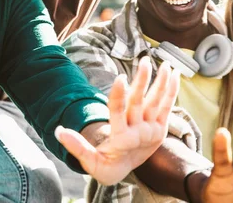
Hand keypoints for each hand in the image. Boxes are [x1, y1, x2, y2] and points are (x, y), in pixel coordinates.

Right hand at [55, 57, 179, 184]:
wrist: (124, 172)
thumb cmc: (103, 164)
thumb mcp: (89, 159)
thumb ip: (76, 145)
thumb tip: (58, 131)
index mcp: (121, 139)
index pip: (118, 113)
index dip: (118, 95)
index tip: (120, 77)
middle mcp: (138, 133)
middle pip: (139, 103)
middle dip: (142, 81)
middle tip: (144, 61)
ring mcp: (151, 130)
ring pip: (157, 103)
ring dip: (162, 82)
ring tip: (166, 64)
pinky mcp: (160, 128)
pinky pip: (167, 107)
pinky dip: (171, 91)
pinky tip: (175, 74)